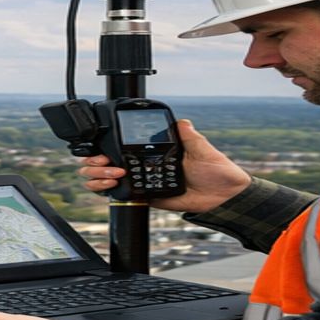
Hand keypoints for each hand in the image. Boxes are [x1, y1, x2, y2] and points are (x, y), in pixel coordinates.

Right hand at [78, 119, 251, 212]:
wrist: (223, 197)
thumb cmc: (217, 172)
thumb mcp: (203, 150)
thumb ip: (190, 137)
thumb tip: (181, 121)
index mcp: (157, 151)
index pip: (127, 146)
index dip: (109, 145)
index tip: (103, 145)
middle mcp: (147, 165)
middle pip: (109, 163)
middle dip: (96, 163)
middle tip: (104, 162)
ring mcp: (145, 181)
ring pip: (109, 179)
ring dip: (99, 176)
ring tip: (111, 174)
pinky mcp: (147, 197)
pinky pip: (123, 195)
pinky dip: (110, 191)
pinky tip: (111, 185)